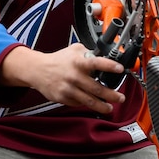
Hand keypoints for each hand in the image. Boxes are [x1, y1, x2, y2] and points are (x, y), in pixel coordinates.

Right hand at [1, 43, 125, 115]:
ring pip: (89, 101)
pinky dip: (87, 104)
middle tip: (120, 97)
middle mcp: (74, 76)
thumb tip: (105, 56)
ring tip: (110, 107)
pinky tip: (93, 103)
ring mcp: (68, 89)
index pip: (96, 63)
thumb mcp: (74, 50)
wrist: (38, 70)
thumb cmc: (58, 60)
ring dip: (102, 106)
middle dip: (112, 95)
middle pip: (97, 88)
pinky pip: (79, 103)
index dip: (109, 66)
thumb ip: (89, 52)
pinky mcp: (63, 98)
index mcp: (78, 62)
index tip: (120, 69)